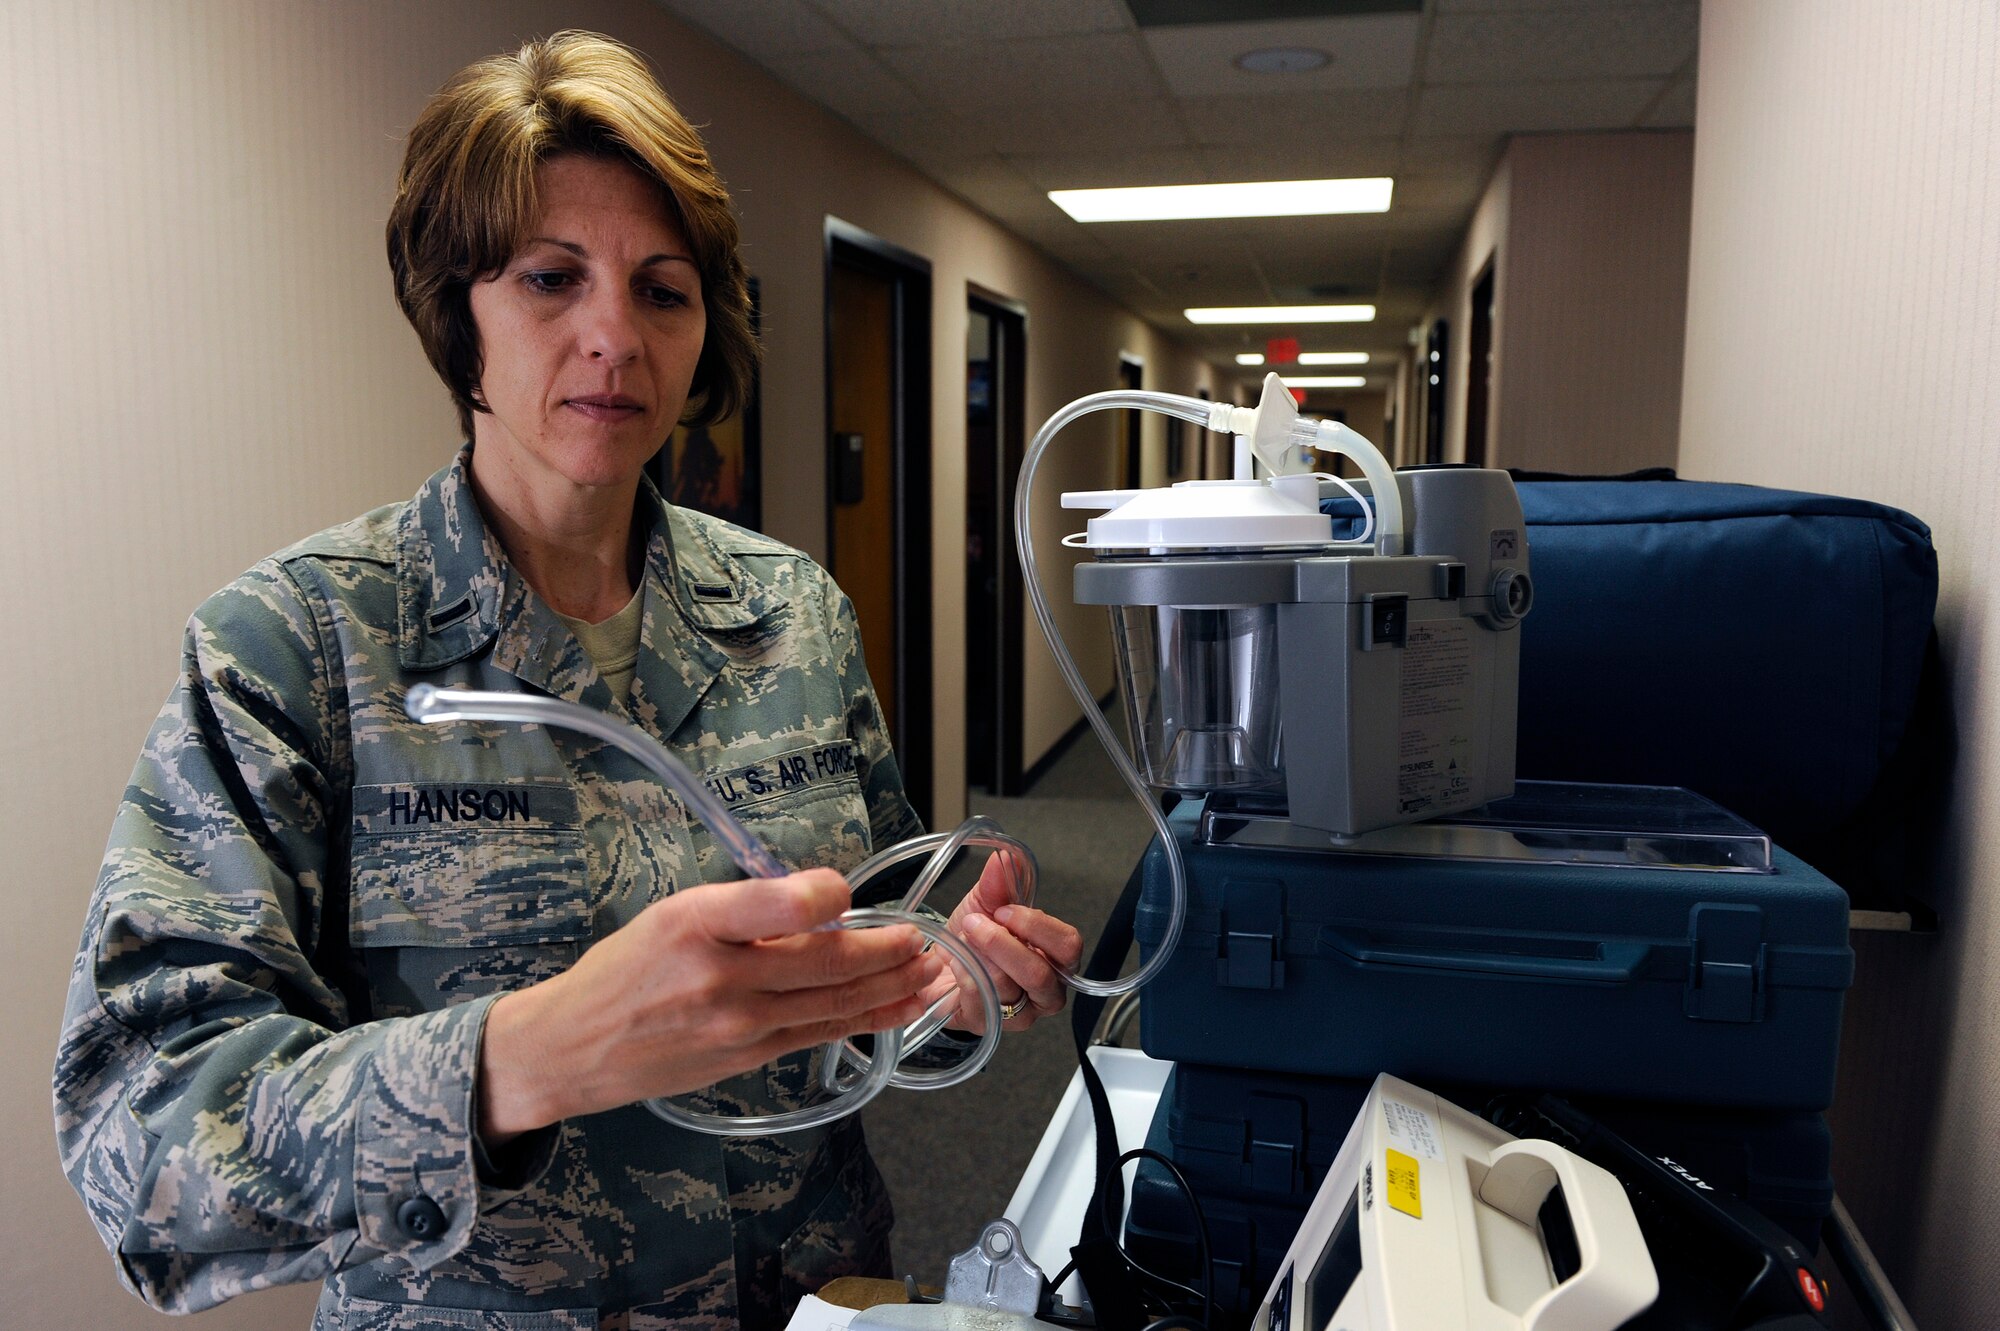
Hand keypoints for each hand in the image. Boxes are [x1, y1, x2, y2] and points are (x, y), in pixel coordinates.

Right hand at [477, 869, 942, 1143]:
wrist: (576, 1046)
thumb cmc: (625, 970)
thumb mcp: (672, 913)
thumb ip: (745, 908)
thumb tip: (821, 902)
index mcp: (696, 922)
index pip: (779, 903)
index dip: (826, 894)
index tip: (847, 890)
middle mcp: (721, 975)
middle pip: (824, 960)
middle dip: (885, 948)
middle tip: (921, 936)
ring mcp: (739, 1024)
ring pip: (834, 1000)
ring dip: (891, 984)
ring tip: (929, 969)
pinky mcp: (749, 1057)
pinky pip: (820, 1032)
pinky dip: (868, 1017)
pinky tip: (900, 1006)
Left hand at [928, 848, 1083, 1033]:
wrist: (938, 970)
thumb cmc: (972, 941)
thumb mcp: (984, 905)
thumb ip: (999, 883)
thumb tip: (1006, 856)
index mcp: (1055, 959)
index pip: (1067, 945)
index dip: (1036, 926)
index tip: (1004, 910)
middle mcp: (1045, 991)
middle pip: (1041, 973)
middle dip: (1003, 944)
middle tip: (976, 923)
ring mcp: (1019, 1014)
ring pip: (1007, 987)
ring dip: (978, 956)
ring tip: (961, 939)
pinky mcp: (990, 1025)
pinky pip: (980, 1001)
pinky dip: (964, 974)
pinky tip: (955, 961)